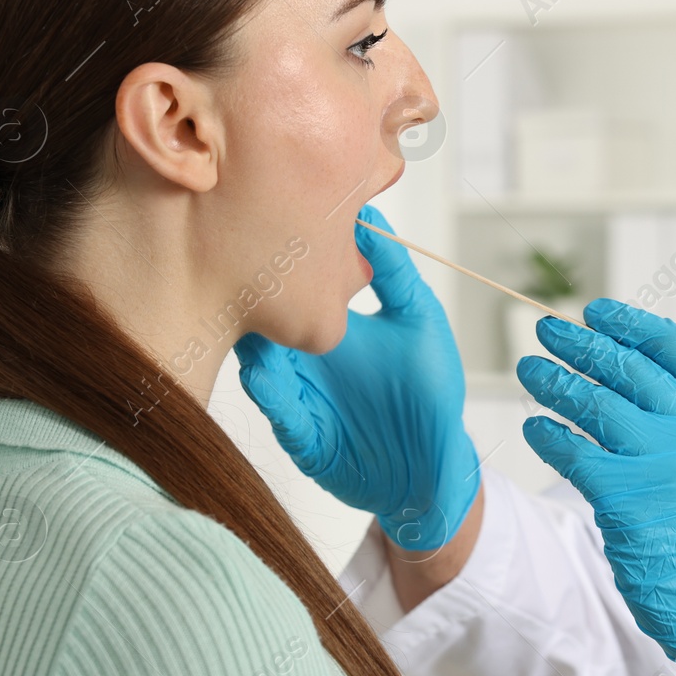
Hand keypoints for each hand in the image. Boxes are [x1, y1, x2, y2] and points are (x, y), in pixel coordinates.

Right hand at [234, 205, 479, 550]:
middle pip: (266, 326)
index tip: (267, 229)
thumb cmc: (430, 390)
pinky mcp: (302, 438)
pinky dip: (270, 396)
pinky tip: (262, 376)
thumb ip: (393, 273)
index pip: (294, 290)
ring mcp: (299, 398)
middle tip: (241, 275)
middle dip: (253, 303)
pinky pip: (281, 415)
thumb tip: (370, 212)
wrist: (433, 462)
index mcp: (330, 328)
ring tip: (244, 325)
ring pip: (263, 366)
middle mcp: (306, 359)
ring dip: (252, 347)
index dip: (280, 263)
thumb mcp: (419, 321)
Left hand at [516, 299, 675, 675]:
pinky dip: (548, 435)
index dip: (629, 323)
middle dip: (579, 344)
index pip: (674, 344)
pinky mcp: (629, 499)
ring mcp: (665, 462)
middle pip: (627, 367)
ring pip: (594, 404)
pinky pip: (574, 452)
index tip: (595, 312)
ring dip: (553, 381)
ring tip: (528, 370)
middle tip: (544, 330)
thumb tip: (626, 366)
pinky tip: (535, 427)